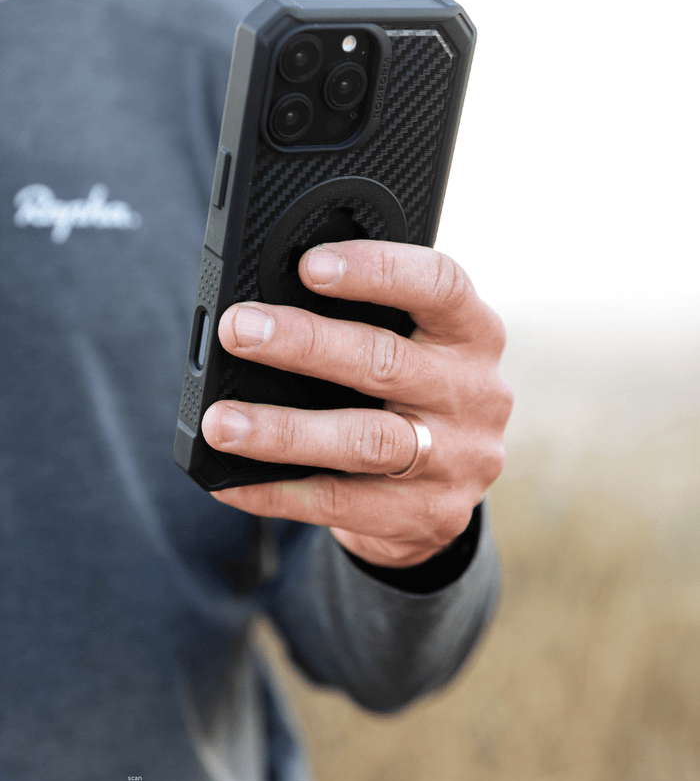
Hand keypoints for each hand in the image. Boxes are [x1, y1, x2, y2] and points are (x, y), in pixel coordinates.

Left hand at [201, 240, 512, 568]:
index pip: (439, 284)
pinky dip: (278, 492)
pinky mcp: (432, 515)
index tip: (309, 265)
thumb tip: (265, 308)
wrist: (440, 489)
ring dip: (284, 430)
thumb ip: (363, 321)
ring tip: (221, 422)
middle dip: (305, 344)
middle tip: (238, 330)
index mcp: (472, 332)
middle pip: (387, 362)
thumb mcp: (410, 345)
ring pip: (365, 441)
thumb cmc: (406, 393)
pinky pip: (342, 503)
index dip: (376, 270)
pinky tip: (230, 481)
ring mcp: (458, 459)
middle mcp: (475, 393)